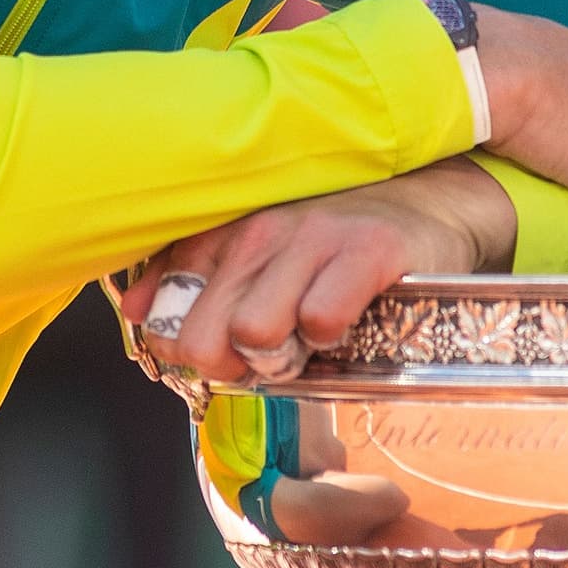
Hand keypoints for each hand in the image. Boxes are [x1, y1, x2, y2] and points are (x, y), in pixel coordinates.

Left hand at [119, 159, 514, 384]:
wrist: (432, 202)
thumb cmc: (335, 239)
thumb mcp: (259, 251)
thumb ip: (192, 276)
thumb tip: (135, 311)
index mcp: (226, 231)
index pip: (166, 305)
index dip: (187, 348)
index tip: (223, 349)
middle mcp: (260, 229)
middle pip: (202, 337)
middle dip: (230, 365)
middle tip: (269, 356)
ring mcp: (313, 237)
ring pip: (255, 330)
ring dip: (282, 354)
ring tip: (310, 339)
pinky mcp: (368, 250)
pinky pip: (322, 318)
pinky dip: (332, 336)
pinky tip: (348, 320)